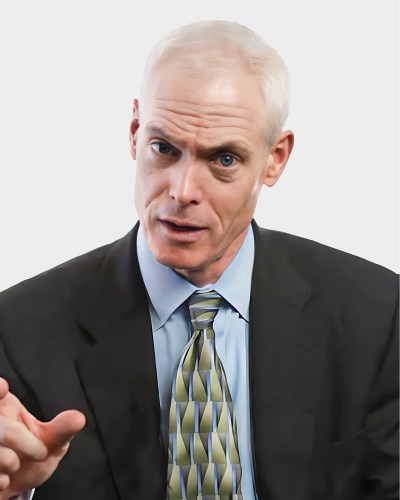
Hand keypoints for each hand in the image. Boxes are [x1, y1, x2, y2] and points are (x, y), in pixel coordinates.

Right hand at [0, 377, 84, 498]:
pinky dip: (1, 481)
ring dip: (12, 464)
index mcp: (4, 406)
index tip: (3, 387)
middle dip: (25, 442)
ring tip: (17, 465)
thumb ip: (62, 430)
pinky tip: (4, 478)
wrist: (15, 487)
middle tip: (40, 453)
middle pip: (3, 430)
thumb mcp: (51, 442)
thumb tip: (79, 419)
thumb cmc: (31, 458)